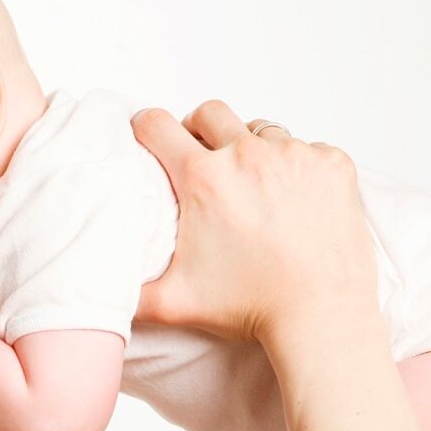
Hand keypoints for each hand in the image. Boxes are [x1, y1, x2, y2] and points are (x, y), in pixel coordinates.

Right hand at [133, 101, 377, 342]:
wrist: (319, 316)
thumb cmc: (248, 307)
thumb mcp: (173, 302)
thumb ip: (127, 292)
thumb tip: (98, 288)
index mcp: (203, 180)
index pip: (157, 125)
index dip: (147, 128)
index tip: (149, 135)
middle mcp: (248, 156)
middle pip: (210, 114)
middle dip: (199, 131)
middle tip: (202, 162)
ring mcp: (295, 156)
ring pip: (261, 131)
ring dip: (250, 150)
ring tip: (252, 187)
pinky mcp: (332, 165)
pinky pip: (306, 149)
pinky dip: (296, 168)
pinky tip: (293, 201)